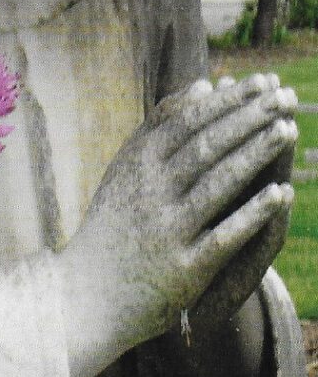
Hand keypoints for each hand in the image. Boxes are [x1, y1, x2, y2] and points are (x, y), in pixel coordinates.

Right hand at [62, 75, 295, 376]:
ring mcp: (166, 231)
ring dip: (255, 156)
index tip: (262, 82)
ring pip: (217, 185)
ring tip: (289, 130)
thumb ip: (161, 125)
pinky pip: (224, 237)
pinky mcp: (183, 269)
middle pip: (206, 148)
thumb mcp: (127, 167)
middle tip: (284, 97)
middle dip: (248, 120)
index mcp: (137, 166)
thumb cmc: (114, 225)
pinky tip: (281, 195)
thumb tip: (205, 83)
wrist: (88, 294)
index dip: (228, 101)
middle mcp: (149, 194)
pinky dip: (252, 214)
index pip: (188, 123)